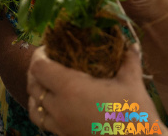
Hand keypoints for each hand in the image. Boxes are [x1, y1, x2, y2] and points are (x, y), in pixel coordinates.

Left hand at [27, 45, 154, 135]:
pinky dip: (43, 111)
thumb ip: (128, 58)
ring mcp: (60, 126)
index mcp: (70, 88)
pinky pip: (44, 123)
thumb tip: (130, 42)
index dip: (39, 55)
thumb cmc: (134, 112)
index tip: (49, 47)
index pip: (39, 68)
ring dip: (35, 94)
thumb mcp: (132, 80)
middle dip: (35, 71)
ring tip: (45, 84)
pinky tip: (56, 106)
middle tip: (47, 61)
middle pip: (32, 86)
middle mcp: (59, 107)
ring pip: (33, 108)